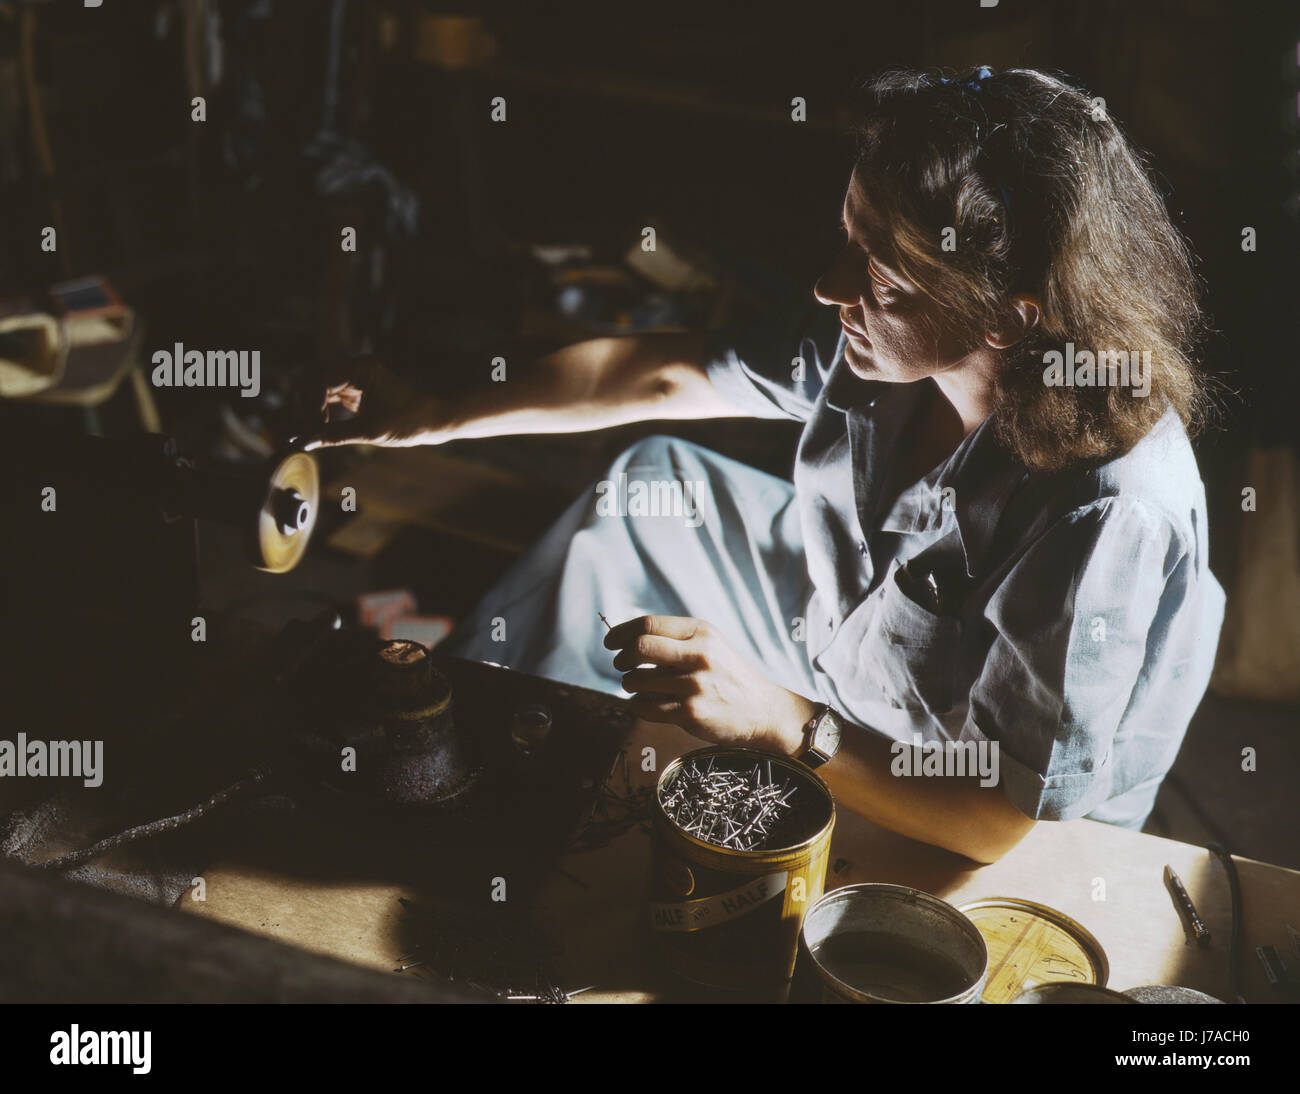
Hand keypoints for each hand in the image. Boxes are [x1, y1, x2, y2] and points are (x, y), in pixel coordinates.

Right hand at [300, 355, 451, 448]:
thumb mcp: (369, 432)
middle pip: (314, 381)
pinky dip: (319, 412)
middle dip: (305, 407)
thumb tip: (304, 443)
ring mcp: (353, 376)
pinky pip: (327, 396)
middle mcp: (354, 366)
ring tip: (308, 434)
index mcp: (360, 368)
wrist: (429, 420)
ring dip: (310, 410)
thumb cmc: (406, 422)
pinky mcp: (353, 387)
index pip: (320, 382)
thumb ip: (334, 436)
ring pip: (317, 389)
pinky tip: (316, 430)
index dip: (309, 406)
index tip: (306, 430)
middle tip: (300, 433)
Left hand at [605, 615, 813, 752]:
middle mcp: (699, 655)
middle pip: (639, 648)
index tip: (610, 642)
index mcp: (701, 632)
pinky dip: (637, 704)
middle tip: (620, 664)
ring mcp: (695, 685)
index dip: (621, 632)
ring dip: (628, 683)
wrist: (761, 709)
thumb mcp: (709, 644)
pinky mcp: (691, 712)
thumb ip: (675, 637)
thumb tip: (627, 637)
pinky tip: (643, 702)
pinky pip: (646, 707)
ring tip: (634, 684)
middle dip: (621, 657)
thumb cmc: (727, 675)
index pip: (649, 624)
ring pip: (638, 680)